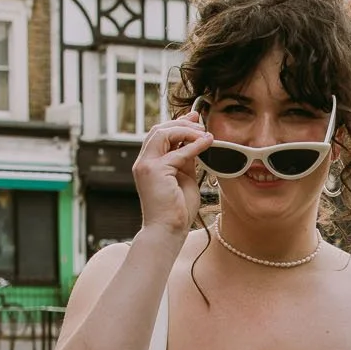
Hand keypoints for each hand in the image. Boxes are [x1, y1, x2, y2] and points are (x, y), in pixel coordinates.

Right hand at [134, 113, 211, 238]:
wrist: (168, 230)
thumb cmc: (177, 210)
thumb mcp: (184, 177)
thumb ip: (186, 160)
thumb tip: (196, 143)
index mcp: (149, 163)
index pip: (159, 136)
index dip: (176, 124)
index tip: (194, 119)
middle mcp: (144, 162)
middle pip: (158, 130)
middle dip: (180, 123)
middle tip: (200, 123)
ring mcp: (146, 165)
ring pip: (162, 134)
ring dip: (185, 130)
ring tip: (203, 133)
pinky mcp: (154, 171)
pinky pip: (177, 152)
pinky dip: (194, 145)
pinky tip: (207, 142)